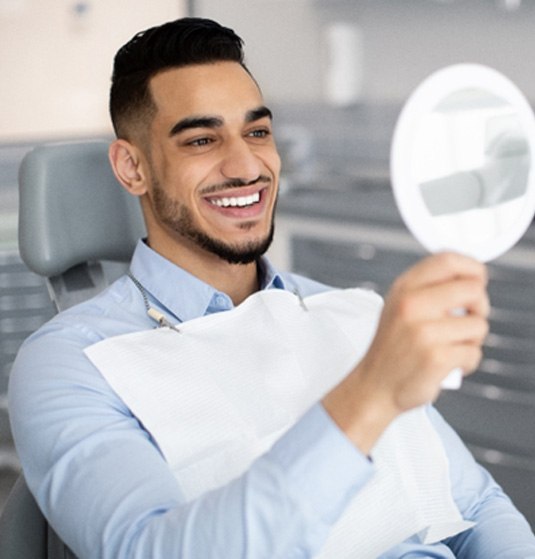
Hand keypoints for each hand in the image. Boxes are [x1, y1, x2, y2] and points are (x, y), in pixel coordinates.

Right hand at [323, 252, 489, 452]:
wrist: (374, 386)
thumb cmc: (393, 347)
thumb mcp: (399, 306)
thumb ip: (428, 288)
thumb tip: (471, 278)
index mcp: (404, 288)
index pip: (448, 260)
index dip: (472, 268)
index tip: (477, 280)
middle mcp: (411, 305)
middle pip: (473, 289)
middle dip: (479, 306)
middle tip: (467, 319)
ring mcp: (423, 331)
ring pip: (478, 325)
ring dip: (472, 340)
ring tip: (451, 346)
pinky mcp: (436, 357)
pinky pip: (474, 352)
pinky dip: (467, 362)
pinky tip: (449, 365)